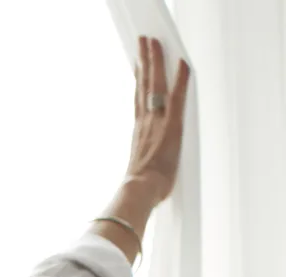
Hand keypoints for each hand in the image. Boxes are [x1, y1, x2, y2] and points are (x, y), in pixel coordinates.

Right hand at [126, 37, 190, 205]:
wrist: (139, 191)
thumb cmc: (140, 189)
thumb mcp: (138, 172)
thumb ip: (140, 165)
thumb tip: (136, 177)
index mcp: (138, 132)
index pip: (139, 99)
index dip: (139, 79)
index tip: (138, 63)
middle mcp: (145, 122)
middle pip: (144, 84)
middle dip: (144, 60)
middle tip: (143, 42)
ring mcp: (157, 122)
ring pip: (155, 84)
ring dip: (155, 61)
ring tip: (152, 43)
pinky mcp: (171, 126)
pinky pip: (177, 96)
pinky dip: (180, 78)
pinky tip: (182, 63)